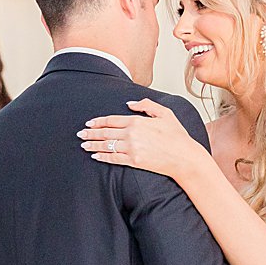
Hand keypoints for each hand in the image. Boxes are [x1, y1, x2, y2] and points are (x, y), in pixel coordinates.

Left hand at [80, 100, 205, 180]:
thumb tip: (129, 103)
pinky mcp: (134, 161)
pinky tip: (95, 156)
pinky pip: (113, 158)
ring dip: (93, 145)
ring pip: (106, 146)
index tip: (89, 123)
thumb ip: (146, 104)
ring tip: (84, 145)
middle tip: (80, 134)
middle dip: (91, 133)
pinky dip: (103, 157)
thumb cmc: (177, 136)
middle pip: (105, 133)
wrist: (184, 157)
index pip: (112, 120)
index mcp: (137, 121)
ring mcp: (132, 148)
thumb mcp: (165, 113)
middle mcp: (131, 134)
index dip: (98, 122)